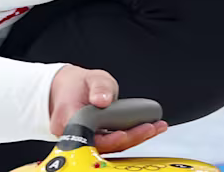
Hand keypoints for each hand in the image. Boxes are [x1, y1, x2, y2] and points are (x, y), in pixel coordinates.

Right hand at [48, 65, 168, 153]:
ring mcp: (86, 139)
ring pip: (111, 146)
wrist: (70, 89)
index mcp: (68, 118)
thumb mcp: (92, 77)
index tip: (125, 133)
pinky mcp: (97, 141)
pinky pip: (114, 143)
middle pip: (104, 144)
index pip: (88, 135)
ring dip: (135, 138)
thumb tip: (102, 99)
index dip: (108, 139)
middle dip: (130, 138)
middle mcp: (75, 133)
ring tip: (155, 127)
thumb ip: (99, 87)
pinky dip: (132, 136)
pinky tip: (148, 129)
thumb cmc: (78, 85)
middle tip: (150, 128)